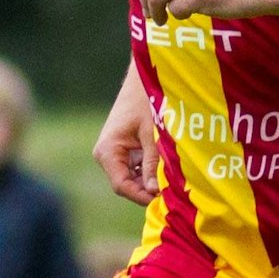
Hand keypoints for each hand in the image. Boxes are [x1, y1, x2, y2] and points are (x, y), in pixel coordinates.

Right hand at [95, 67, 160, 206]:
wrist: (144, 78)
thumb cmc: (147, 101)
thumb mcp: (153, 134)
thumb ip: (152, 163)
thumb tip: (154, 191)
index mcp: (108, 151)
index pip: (121, 185)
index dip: (142, 196)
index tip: (163, 199)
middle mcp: (106, 154)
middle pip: (126, 184)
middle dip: (148, 189)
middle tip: (172, 192)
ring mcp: (114, 153)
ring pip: (132, 178)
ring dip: (150, 180)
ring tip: (171, 180)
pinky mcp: (123, 150)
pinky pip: (135, 168)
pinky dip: (150, 171)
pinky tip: (166, 169)